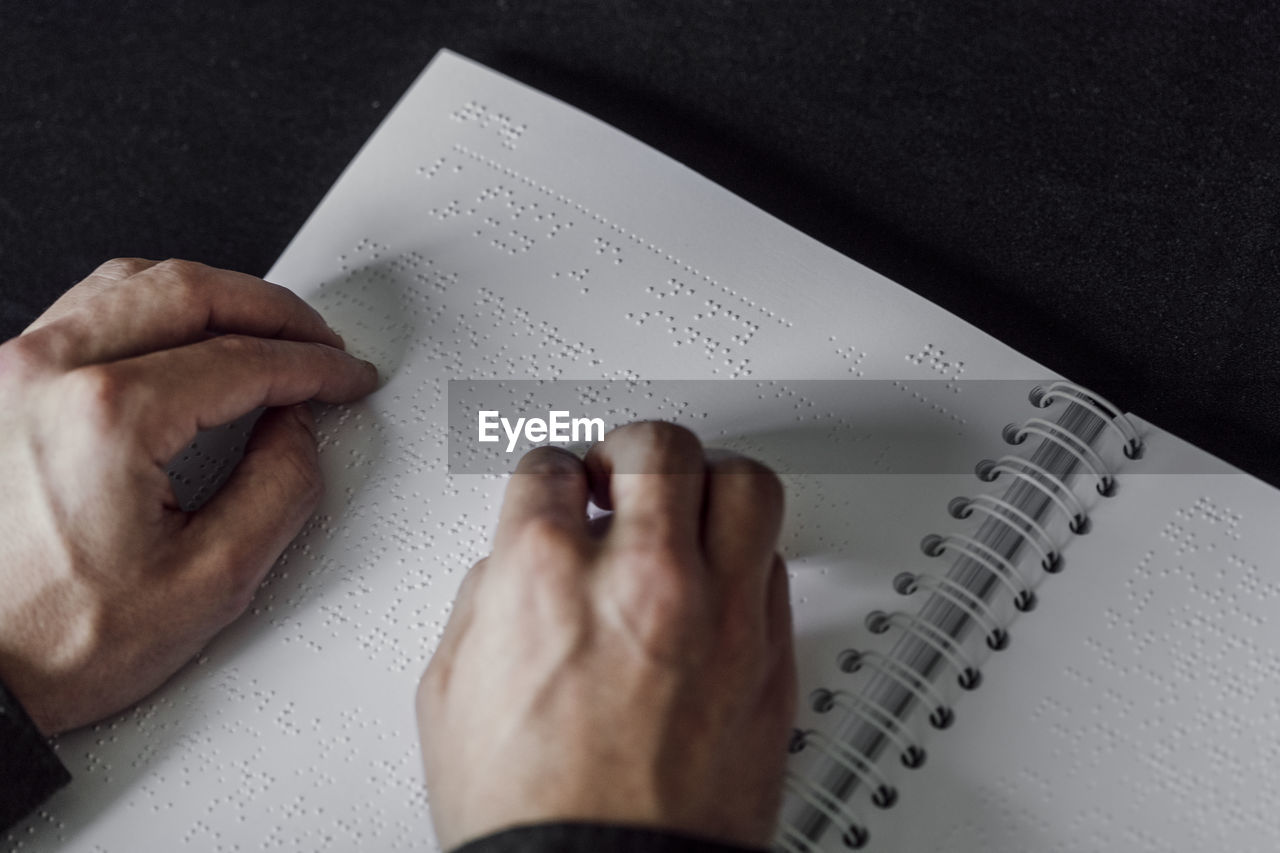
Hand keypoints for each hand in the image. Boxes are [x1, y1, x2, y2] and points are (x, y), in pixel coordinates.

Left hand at [0, 258, 378, 734]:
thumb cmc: (57, 641)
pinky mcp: (0, 387)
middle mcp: (51, 375)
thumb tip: (297, 431)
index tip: (344, 377)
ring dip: (215, 297)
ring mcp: (14, 373)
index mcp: (110, 417)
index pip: (244, 360)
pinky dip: (155, 307)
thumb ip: (280, 489)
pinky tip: (188, 336)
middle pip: (192, 292)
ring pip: (136, 282)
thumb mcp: (212, 581)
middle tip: (320, 341)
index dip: (314, 366)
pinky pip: (91, 307)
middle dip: (275, 311)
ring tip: (264, 330)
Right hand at [417, 423, 796, 848]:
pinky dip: (744, 557)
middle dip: (628, 450)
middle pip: (657, 449)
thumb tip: (512, 568)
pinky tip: (718, 576)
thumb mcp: (449, 695)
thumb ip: (483, 603)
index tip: (556, 487)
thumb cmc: (530, 814)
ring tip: (688, 501)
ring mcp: (718, 615)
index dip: (548, 474)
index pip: (551, 468)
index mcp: (545, 577)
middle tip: (619, 471)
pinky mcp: (771, 659)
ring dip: (708, 481)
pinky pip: (775, 566)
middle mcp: (641, 580)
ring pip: (744, 485)